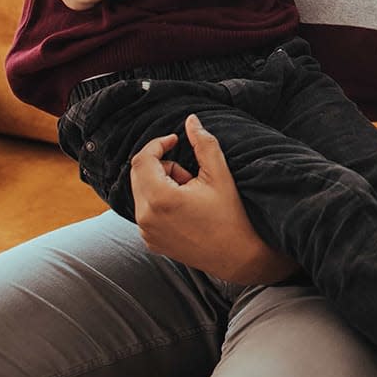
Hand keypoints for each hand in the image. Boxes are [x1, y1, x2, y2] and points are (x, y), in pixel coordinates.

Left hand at [130, 114, 295, 283]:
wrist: (238, 256)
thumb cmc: (231, 215)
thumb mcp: (220, 174)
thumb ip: (203, 143)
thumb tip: (191, 120)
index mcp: (160, 198)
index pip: (142, 159)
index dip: (158, 143)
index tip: (176, 140)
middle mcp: (146, 217)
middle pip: (138, 174)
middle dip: (161, 165)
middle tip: (189, 173)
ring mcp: (146, 232)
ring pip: (142, 191)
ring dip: (161, 184)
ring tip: (190, 193)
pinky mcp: (150, 241)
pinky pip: (146, 210)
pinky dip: (160, 201)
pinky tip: (185, 209)